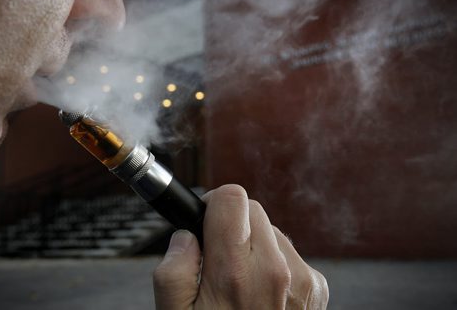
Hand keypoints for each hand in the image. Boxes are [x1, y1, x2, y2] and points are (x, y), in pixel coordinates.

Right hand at [153, 184, 328, 308]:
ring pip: (271, 230)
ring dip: (254, 244)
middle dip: (232, 224)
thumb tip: (185, 236)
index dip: (213, 204)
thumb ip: (173, 270)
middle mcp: (275, 270)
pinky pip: (289, 252)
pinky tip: (262, 292)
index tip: (206, 220)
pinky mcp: (316, 286)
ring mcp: (302, 278)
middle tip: (218, 256)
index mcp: (235, 273)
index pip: (232, 198)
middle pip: (252, 209)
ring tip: (241, 281)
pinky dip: (273, 262)